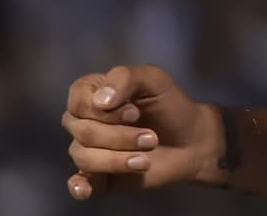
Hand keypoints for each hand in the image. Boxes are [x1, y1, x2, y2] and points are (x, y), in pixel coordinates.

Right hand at [61, 64, 223, 200]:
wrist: (189, 141)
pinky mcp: (97, 177)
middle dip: (120, 136)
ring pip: (85, 157)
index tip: (134, 112)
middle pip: (83, 131)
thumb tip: (99, 101)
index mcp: (95, 92)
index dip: (104, 110)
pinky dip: (80, 187)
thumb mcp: (154, 79)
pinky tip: (87, 188)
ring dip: (118, 159)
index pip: (78, 100)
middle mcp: (86, 120)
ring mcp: (90, 149)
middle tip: (151, 137)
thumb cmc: (169, 104)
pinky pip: (77, 185)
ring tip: (146, 157)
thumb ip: (125, 78)